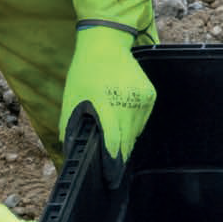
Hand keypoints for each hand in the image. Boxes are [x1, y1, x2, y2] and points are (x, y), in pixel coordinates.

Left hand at [60, 25, 155, 185]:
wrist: (107, 43)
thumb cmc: (85, 72)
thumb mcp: (71, 98)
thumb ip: (71, 127)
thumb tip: (73, 151)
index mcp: (106, 104)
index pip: (113, 142)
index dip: (111, 163)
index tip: (110, 178)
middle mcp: (128, 103)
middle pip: (127, 142)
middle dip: (118, 155)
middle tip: (111, 167)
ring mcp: (142, 100)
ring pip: (136, 133)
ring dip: (125, 139)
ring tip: (114, 136)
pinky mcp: (150, 96)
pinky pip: (142, 121)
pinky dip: (133, 125)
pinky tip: (122, 116)